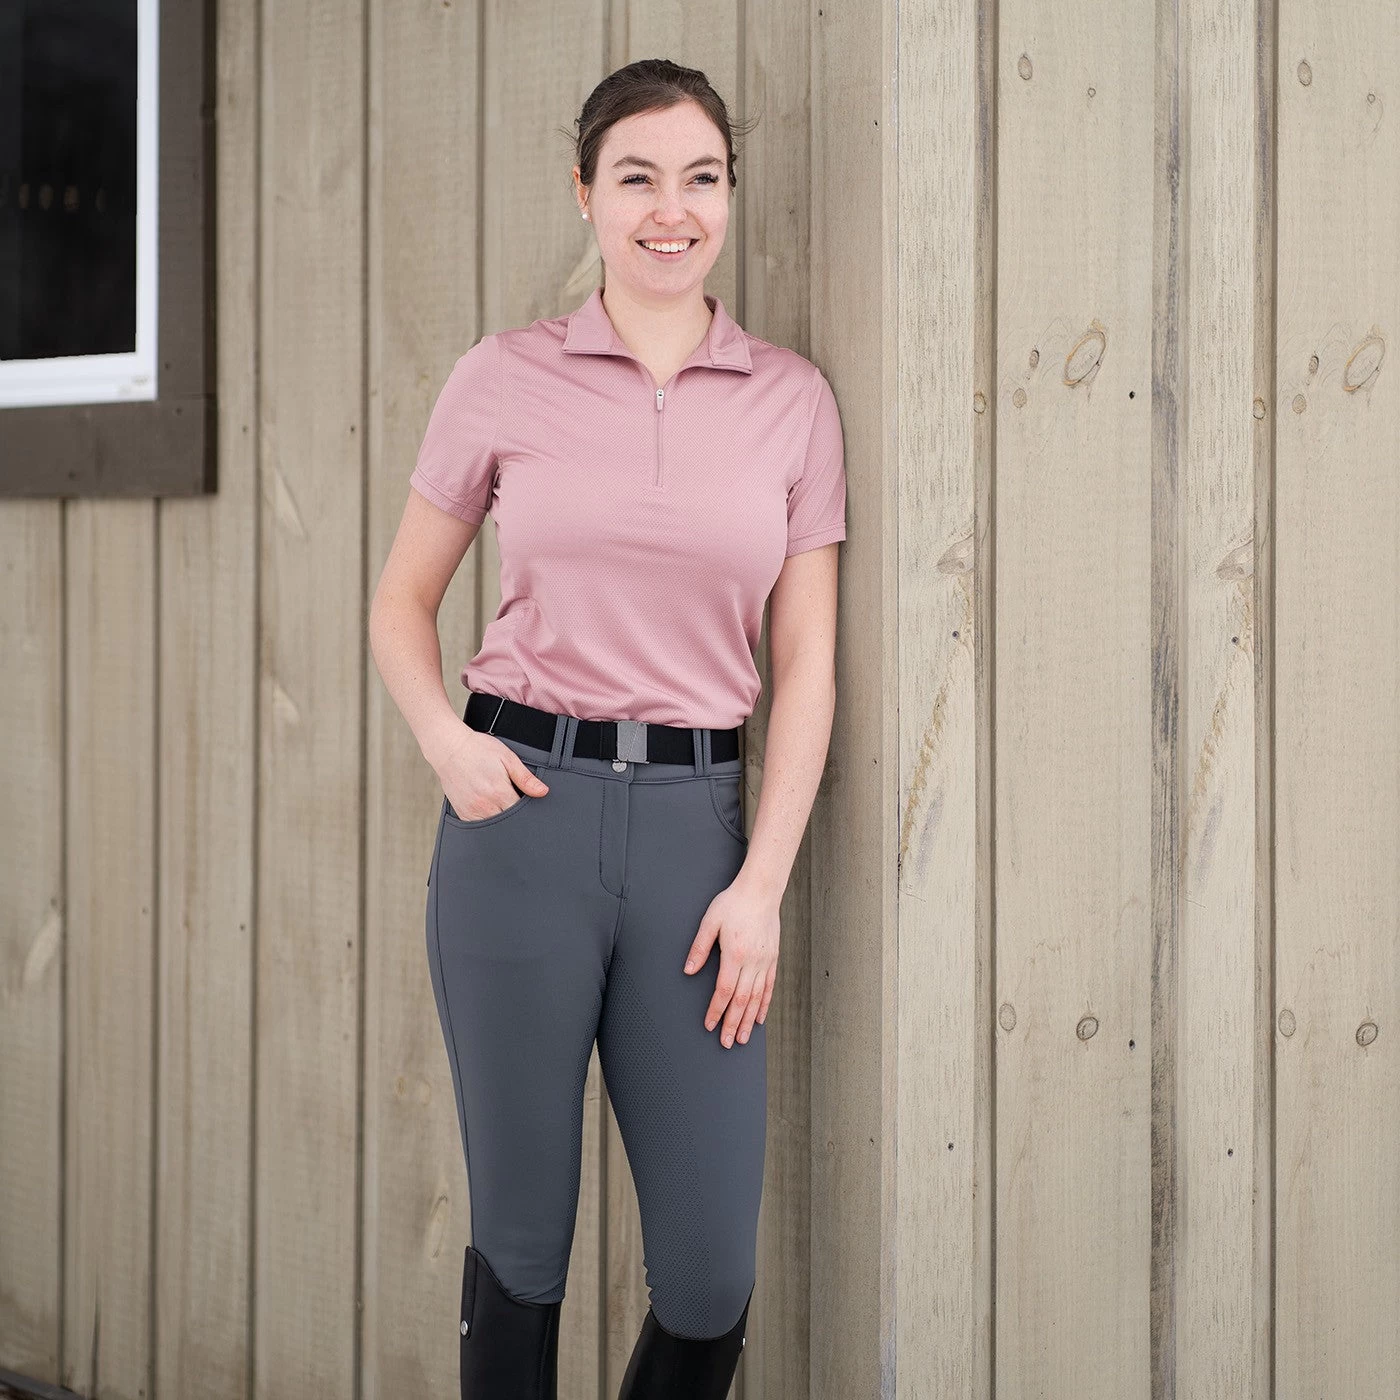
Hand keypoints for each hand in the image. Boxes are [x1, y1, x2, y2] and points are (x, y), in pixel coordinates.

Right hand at [435, 731, 548, 820]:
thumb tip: (542, 791)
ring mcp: (472, 811)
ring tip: (501, 805)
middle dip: (516, 817)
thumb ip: (525, 778)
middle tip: (513, 802)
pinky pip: (479, 827)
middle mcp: (485, 805)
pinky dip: (487, 822)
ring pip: (494, 827)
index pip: (521, 813)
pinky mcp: (462, 813)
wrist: (450, 748)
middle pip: (509, 822)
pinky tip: (490, 809)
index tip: (528, 804)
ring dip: (501, 820)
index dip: (528, 811)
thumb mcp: (507, 758)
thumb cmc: (478, 750)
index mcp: (499, 792)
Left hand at [682, 876, 779, 1046]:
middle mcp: (752, 962)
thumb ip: (699, 947)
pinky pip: (770, 987)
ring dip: (749, 1020)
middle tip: (727, 1043)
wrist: (760, 891)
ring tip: (743, 1038)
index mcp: (734, 955)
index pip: (724, 991)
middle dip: (733, 1024)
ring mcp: (765, 962)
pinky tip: (760, 1018)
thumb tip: (688, 970)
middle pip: (741, 1000)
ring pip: (757, 998)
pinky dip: (764, 1005)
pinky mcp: (773, 959)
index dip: (716, 1011)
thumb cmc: (733, 903)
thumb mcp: (710, 921)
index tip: (709, 1025)